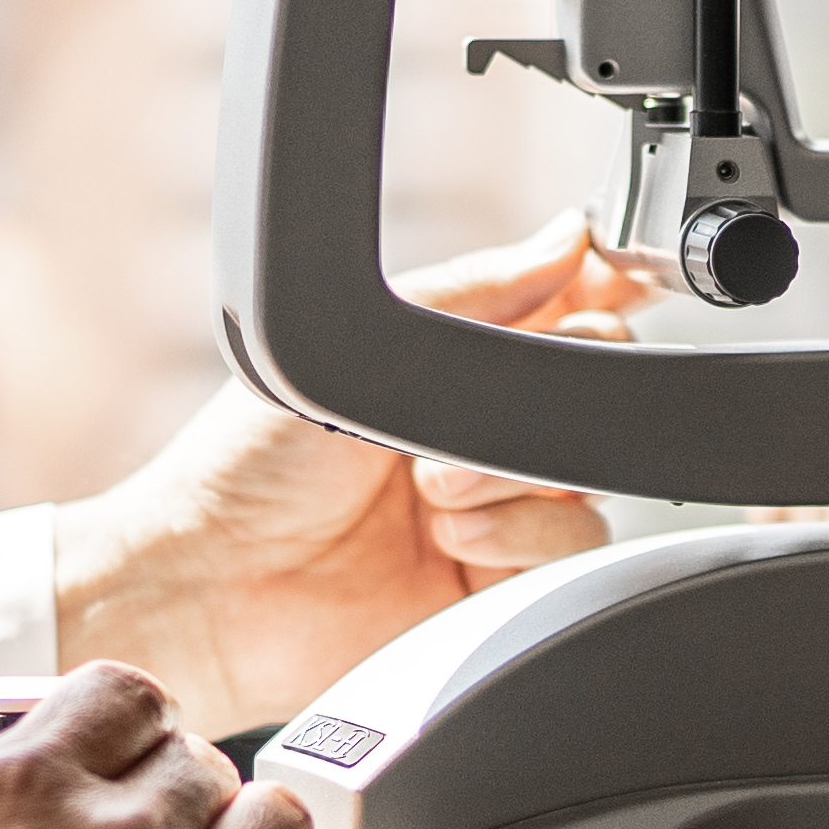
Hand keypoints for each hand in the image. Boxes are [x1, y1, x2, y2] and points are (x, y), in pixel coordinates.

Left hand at [51, 215, 656, 733]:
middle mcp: (475, 429)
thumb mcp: (352, 349)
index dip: (597, 288)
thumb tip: (567, 241)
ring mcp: (492, 504)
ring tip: (432, 491)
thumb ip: (472, 295)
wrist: (212, 587)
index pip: (553, 306)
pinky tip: (453, 538)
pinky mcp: (500, 579)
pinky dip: (520, 534)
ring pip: (588, 468)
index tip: (616, 281)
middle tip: (471, 417)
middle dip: (544, 394)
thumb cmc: (247, 466)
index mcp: (442, 359)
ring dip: (517, 473)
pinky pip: (574, 542)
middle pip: (590, 385)